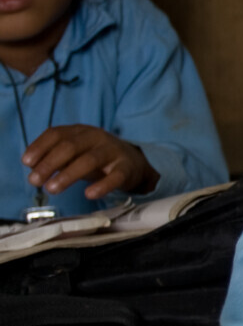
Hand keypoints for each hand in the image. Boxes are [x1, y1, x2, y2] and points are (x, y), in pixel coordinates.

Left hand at [22, 124, 159, 199]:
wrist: (133, 161)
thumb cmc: (96, 157)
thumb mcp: (75, 153)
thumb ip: (54, 158)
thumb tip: (32, 169)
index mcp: (80, 131)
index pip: (57, 134)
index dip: (40, 147)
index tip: (27, 162)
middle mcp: (96, 137)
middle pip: (70, 147)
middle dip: (49, 163)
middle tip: (34, 180)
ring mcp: (113, 152)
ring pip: (89, 160)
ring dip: (68, 175)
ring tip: (52, 189)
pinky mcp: (127, 168)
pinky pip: (115, 177)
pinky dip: (102, 186)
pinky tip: (89, 194)